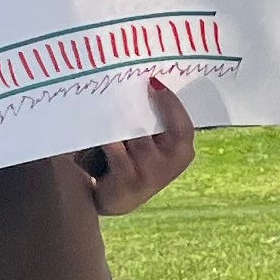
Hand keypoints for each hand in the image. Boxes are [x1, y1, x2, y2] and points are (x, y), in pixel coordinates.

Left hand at [80, 79, 194, 213]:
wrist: (116, 197)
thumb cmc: (136, 161)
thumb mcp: (153, 142)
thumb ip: (154, 119)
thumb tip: (146, 82)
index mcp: (182, 152)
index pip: (183, 127)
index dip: (171, 104)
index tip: (153, 81)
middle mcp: (170, 166)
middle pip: (156, 130)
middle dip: (142, 107)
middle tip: (125, 85)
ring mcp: (149, 177)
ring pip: (137, 140)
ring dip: (122, 120)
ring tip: (108, 100)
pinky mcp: (126, 183)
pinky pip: (116, 152)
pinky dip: (107, 137)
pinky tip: (96, 124)